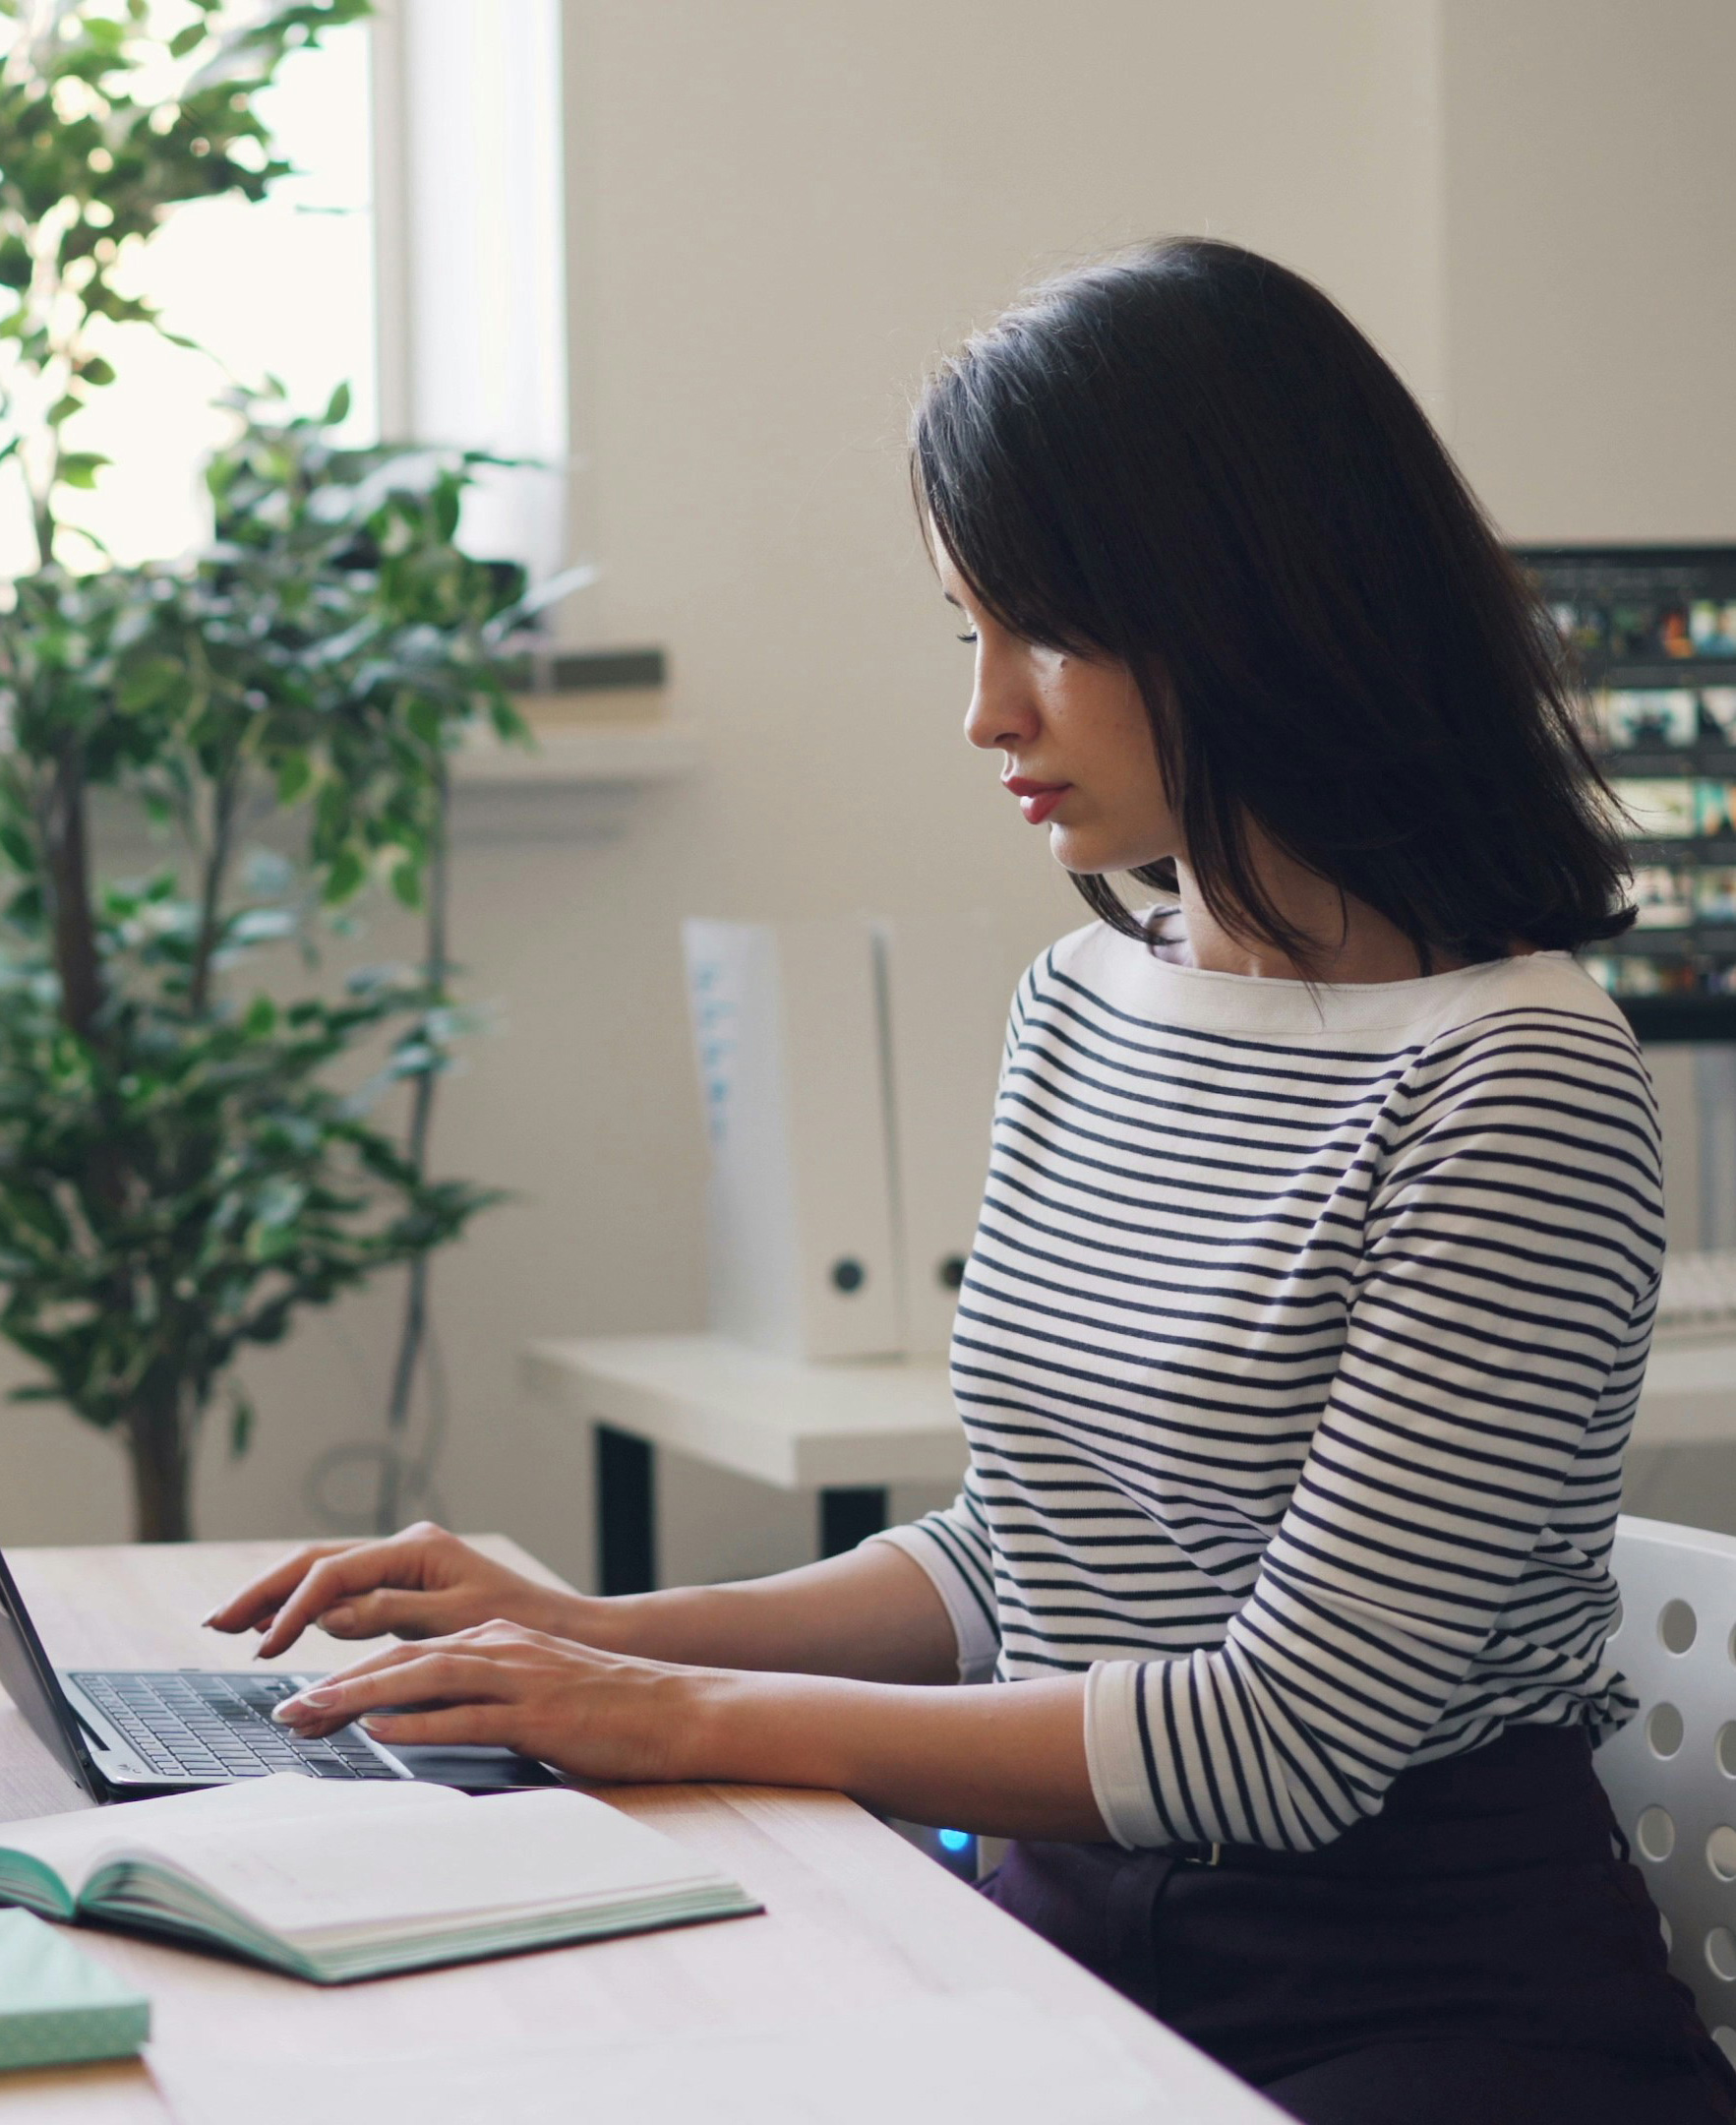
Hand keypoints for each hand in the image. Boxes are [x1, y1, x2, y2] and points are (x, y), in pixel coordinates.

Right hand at [201, 1522, 578, 1659]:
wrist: (560, 1630)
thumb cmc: (519, 1625)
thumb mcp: (456, 1623)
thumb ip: (392, 1614)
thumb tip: (327, 1614)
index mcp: (416, 1549)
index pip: (335, 1574)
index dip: (293, 1609)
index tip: (264, 1647)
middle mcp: (405, 1547)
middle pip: (317, 1563)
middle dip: (265, 1592)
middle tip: (216, 1623)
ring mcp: (402, 1564)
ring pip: (324, 1574)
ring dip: (277, 1598)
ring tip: (232, 1624)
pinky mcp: (403, 1585)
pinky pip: (343, 1592)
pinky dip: (307, 1609)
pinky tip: (279, 1627)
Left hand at [269, 1622, 705, 1783]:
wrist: (675, 1708)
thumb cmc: (605, 1709)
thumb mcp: (532, 1690)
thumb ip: (477, 1698)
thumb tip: (415, 1723)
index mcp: (496, 1641)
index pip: (406, 1651)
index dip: (348, 1674)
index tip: (302, 1699)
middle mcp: (500, 1648)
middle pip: (401, 1658)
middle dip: (336, 1683)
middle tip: (284, 1710)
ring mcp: (519, 1677)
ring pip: (424, 1677)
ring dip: (361, 1696)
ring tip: (312, 1716)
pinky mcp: (539, 1712)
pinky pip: (470, 1715)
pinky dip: (422, 1721)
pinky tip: (384, 1731)